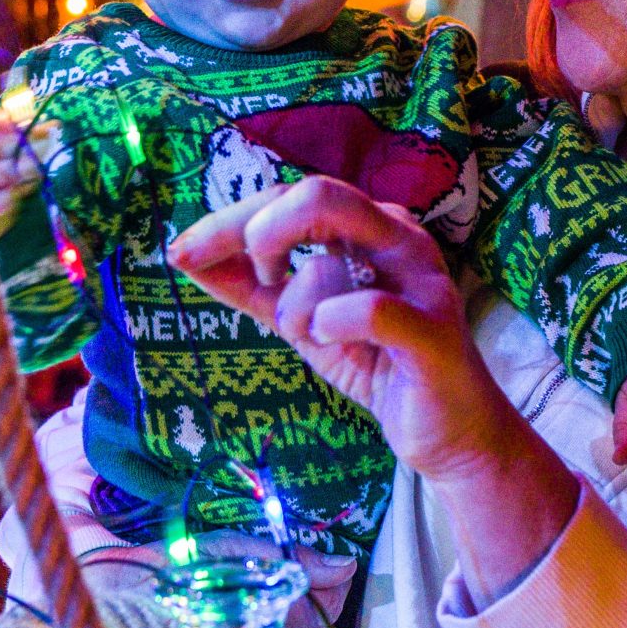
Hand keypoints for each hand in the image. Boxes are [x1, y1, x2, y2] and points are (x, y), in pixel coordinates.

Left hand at [171, 177, 582, 598]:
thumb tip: (185, 256)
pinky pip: (368, 309)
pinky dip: (332, 325)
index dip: (227, 220)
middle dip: (255, 231)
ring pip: (336, 237)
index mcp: (367, 225)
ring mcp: (421, 276)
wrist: (447, 435)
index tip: (180, 253)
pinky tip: (334, 346)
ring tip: (312, 336)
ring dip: (297, 300)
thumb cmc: (376, 365)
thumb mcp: (300, 320)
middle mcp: (397, 234)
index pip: (288, 196)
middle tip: (247, 282)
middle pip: (315, 192)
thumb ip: (250, 286)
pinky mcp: (434, 328)